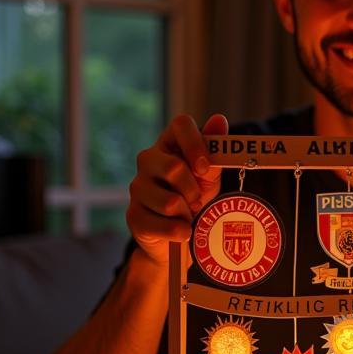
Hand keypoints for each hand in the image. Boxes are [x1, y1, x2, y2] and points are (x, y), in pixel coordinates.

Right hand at [126, 113, 228, 266]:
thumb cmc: (194, 197)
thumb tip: (218, 120)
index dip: (196, 144)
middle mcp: (149, 160)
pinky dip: (179, 232)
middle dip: (193, 189)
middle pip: (173, 167)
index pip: (181, 124)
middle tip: (197, 199)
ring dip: (187, 214)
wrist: (178, 234)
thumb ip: (214, 152)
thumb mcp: (209, 176)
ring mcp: (137, 187)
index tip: (205, 168)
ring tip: (186, 216)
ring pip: (170, 202)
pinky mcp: (134, 215)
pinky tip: (179, 231)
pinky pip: (164, 225)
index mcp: (169, 144)